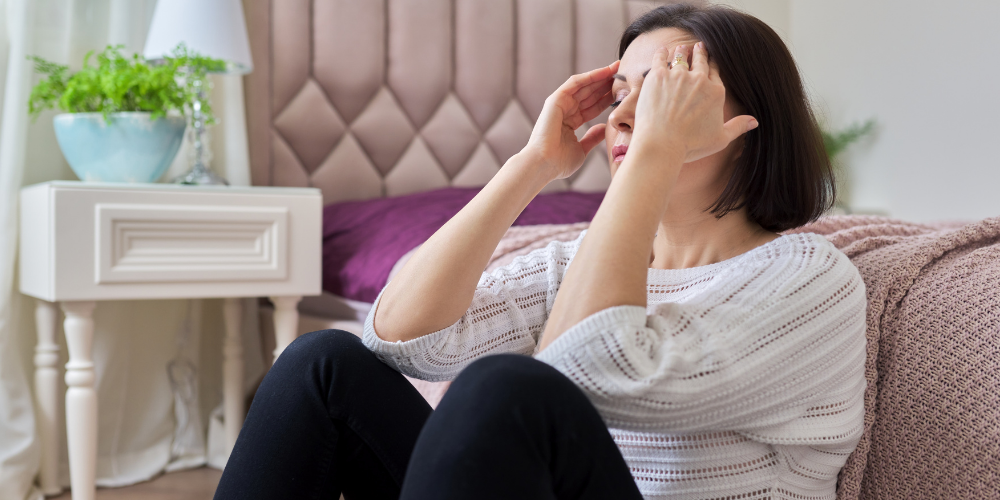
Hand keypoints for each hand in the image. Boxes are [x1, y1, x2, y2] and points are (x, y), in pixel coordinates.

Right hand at [522, 61, 618, 178]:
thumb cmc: (559, 162)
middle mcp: (565, 111)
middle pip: (590, 94)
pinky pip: (575, 83)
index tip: (623, 92)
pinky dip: (591, 76)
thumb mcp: (582, 149)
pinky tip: (605, 70)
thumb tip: (604, 128)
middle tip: (624, 73)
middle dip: (606, 84)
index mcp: (570, 123)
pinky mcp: (556, 99)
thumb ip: (592, 137)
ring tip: (618, 67)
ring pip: (584, 85)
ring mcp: (560, 104)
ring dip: (601, 75)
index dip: (607, 99)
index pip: (592, 107)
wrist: (544, 164)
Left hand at [630, 43, 757, 164]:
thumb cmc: (690, 145)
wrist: (662, 143)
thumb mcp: (720, 139)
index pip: (715, 72)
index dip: (712, 64)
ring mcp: (678, 76)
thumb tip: (754, 122)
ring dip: (682, 51)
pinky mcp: (658, 76)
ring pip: (681, 57)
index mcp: (716, 92)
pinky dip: (661, 53)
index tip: (710, 59)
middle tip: (698, 46)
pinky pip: (660, 59)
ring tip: (682, 48)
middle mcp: (699, 80)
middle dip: (700, 52)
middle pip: (700, 61)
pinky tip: (662, 50)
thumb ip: (737, 127)